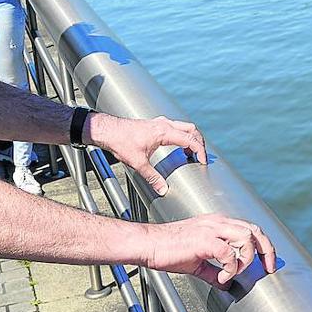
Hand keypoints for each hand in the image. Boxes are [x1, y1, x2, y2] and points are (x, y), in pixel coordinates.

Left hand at [87, 113, 205, 194]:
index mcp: (164, 132)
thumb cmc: (121, 142)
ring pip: (184, 127)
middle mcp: (164, 124)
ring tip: (190, 154)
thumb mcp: (138, 163)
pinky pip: (175, 127)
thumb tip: (163, 189)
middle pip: (192, 129)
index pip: (190, 139)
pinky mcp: (155, 124)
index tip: (203, 161)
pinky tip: (177, 148)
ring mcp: (160, 122)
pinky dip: (182, 136)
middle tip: (200, 157)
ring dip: (191, 138)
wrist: (108, 130)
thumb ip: (152, 177)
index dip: (200, 150)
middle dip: (199, 143)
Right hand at [145, 214, 276, 288]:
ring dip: (247, 258)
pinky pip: (228, 253)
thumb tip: (226, 282)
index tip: (267, 262)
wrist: (149, 244)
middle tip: (268, 267)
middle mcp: (217, 222)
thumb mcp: (197, 260)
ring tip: (237, 272)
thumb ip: (214, 270)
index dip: (263, 245)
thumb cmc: (167, 249)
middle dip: (266, 249)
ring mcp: (211, 229)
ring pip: (246, 237)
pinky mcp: (204, 240)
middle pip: (254, 229)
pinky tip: (222, 277)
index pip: (249, 228)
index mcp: (217, 223)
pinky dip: (230, 268)